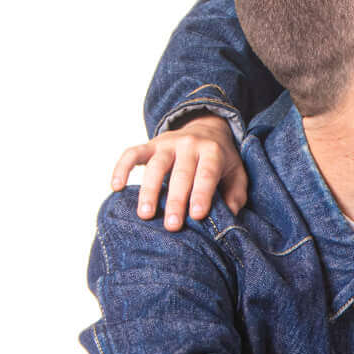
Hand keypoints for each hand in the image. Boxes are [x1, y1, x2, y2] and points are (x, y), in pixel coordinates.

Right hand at [111, 116, 247, 229]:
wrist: (207, 128)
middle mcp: (189, 145)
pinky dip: (122, 168)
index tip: (196, 216)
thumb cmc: (222, 160)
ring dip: (149, 191)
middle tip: (171, 225)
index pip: (206, 174)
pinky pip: (132, 154)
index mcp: (213, 152)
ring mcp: (167, 143)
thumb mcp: (237, 174)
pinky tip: (116, 187)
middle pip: (180, 174)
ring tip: (145, 214)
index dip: (201, 194)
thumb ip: (235, 195)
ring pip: (155, 166)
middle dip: (175, 200)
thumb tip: (230, 217)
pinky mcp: (150, 144)